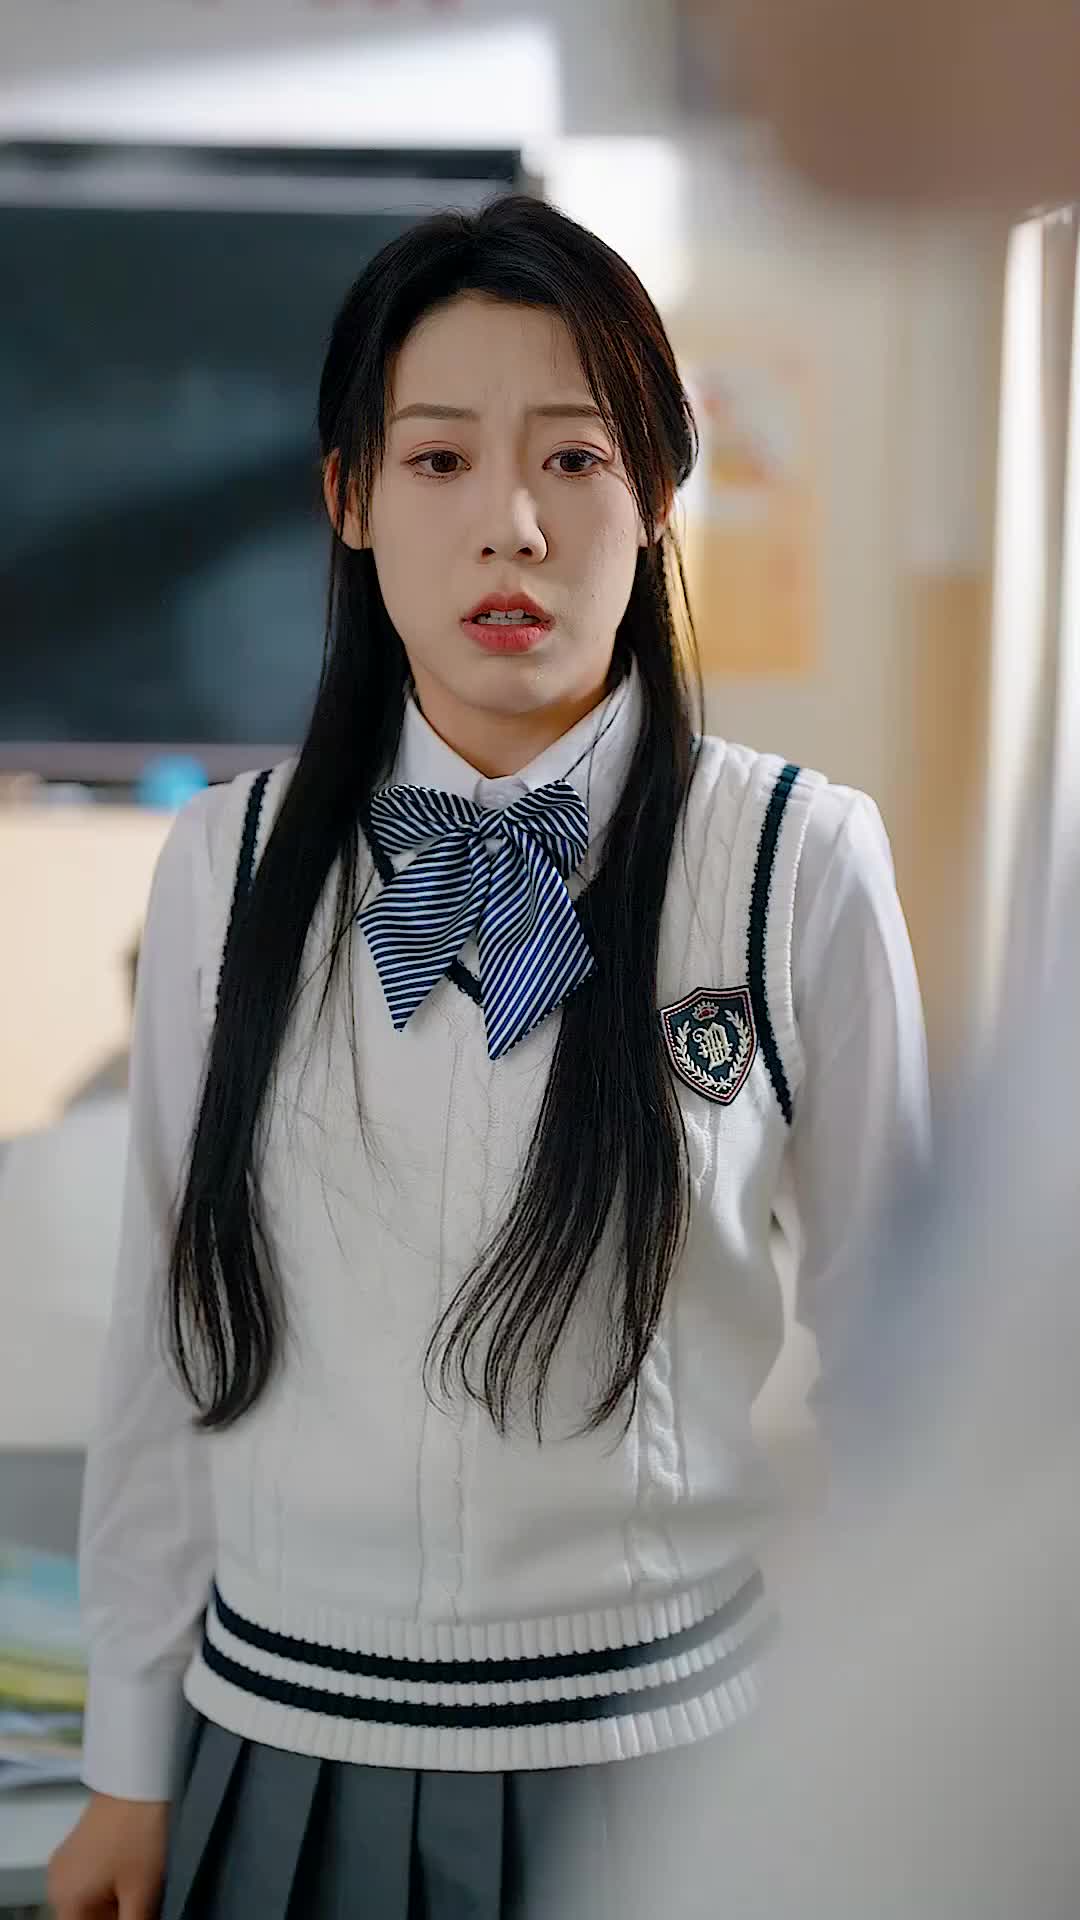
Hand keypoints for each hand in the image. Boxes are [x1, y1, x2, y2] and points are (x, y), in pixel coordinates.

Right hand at [47, 1792, 169, 1919]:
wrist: (138, 1777)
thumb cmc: (139, 1837)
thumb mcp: (142, 1892)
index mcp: (65, 1902)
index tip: (138, 1914)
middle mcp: (55, 1886)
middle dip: (116, 1917)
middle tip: (145, 1903)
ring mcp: (64, 1864)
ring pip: (90, 1903)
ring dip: (114, 1905)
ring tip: (141, 1886)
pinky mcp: (76, 1847)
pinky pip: (90, 1882)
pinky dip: (109, 1886)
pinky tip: (132, 1872)